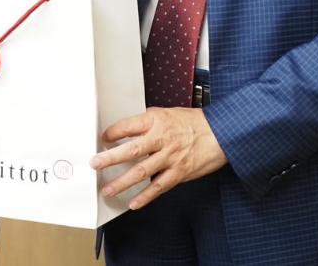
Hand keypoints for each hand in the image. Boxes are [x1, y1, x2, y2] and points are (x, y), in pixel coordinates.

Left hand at [90, 107, 226, 209]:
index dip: (112, 133)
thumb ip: (149, 122)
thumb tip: (127, 131)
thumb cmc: (194, 122)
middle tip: (94, 164)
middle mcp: (162, 139)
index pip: (128, 126)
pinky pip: (159, 187)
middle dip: (110, 158)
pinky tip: (133, 203)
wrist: (222, 132)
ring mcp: (170, 157)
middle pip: (131, 150)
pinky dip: (145, 197)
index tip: (101, 139)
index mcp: (157, 120)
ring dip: (122, 182)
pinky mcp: (179, 173)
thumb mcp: (168, 114)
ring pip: (141, 171)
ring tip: (107, 189)